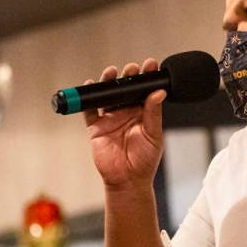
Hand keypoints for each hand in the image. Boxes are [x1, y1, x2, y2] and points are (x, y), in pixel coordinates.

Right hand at [83, 58, 166, 192]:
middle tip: (132, 68)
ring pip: (107, 95)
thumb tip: (159, 92)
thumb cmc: (144, 161)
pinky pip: (90, 110)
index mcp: (143, 113)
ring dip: (108, 82)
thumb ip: (154, 113)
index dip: (147, 77)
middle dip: (128, 76)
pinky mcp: (96, 127)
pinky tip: (89, 86)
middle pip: (125, 89)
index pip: (144, 91)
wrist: (127, 181)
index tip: (151, 65)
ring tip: (111, 72)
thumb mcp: (153, 135)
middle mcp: (126, 113)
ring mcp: (110, 119)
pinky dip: (87, 99)